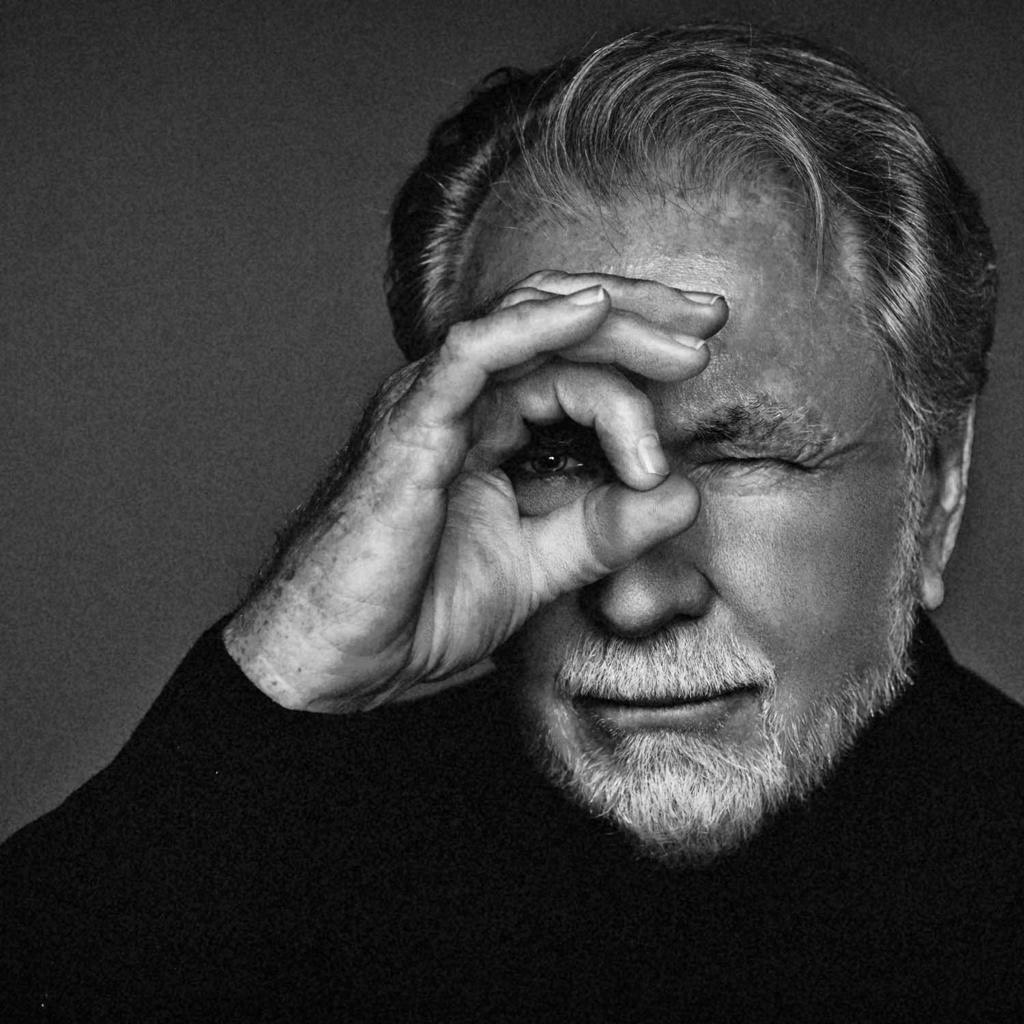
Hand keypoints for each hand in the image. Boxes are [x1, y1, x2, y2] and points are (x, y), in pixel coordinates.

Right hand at [223, 272, 726, 711]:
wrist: (336, 661)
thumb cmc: (414, 611)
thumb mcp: (539, 567)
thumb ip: (606, 529)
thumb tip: (685, 495)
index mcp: (483, 427)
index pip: (570, 366)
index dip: (639, 369)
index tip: (699, 396)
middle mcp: (457, 401)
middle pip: (555, 324)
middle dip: (640, 313)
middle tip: (712, 314)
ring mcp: (429, 406)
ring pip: (526, 326)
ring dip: (611, 318)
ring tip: (685, 328)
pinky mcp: (409, 427)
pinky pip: (472, 355)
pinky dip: (533, 327)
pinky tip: (594, 311)